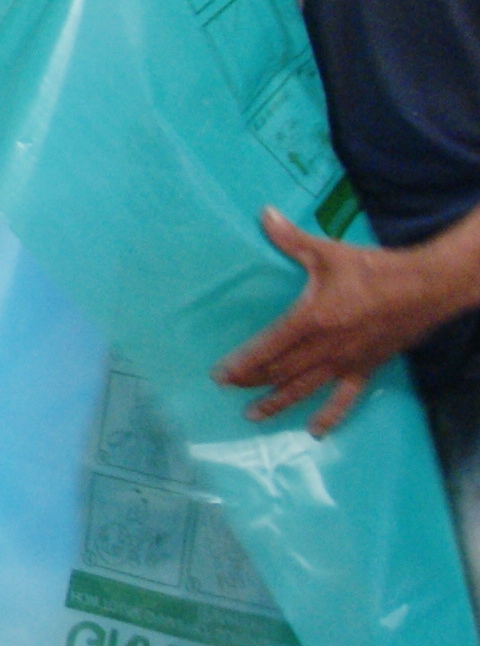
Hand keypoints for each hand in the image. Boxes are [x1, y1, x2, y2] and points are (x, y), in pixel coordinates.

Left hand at [217, 209, 460, 436]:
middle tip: (228, 390)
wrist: (426, 288)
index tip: (219, 375)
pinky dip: (329, 416)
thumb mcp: (328, 252)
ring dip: (278, 403)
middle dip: (252, 382)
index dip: (242, 364)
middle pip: (281, 371)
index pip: (268, 348)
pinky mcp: (366, 368)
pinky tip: (315, 432)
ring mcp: (346, 362)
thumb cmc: (374, 269)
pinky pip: (345, 399)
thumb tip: (264, 213)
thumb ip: (291, 238)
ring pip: (305, 388)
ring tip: (254, 417)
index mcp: (312, 320)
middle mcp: (326, 348)